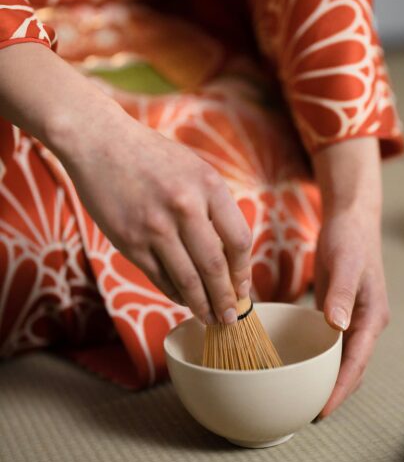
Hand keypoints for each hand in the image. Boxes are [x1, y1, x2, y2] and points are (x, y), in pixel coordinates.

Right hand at [0, 43, 251, 323]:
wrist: (100, 143)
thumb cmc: (152, 157)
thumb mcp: (195, 169)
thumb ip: (214, 206)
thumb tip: (231, 257)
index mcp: (208, 185)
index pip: (238, 239)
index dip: (244, 271)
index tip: (244, 289)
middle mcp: (185, 206)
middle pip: (215, 266)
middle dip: (226, 298)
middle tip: (231, 318)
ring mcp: (155, 226)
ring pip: (187, 278)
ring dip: (201, 304)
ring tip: (210, 318)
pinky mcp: (129, 240)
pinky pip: (158, 276)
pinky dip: (173, 292)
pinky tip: (182, 300)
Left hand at [312, 138, 388, 417]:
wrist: (351, 218)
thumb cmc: (349, 239)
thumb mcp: (345, 263)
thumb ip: (341, 294)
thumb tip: (339, 327)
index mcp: (372, 316)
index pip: (357, 362)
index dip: (341, 389)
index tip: (323, 410)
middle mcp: (366, 323)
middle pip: (353, 368)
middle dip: (335, 392)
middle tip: (308, 414)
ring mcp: (354, 319)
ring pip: (343, 359)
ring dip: (328, 379)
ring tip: (303, 399)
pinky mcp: (340, 313)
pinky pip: (332, 344)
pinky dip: (320, 359)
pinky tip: (301, 366)